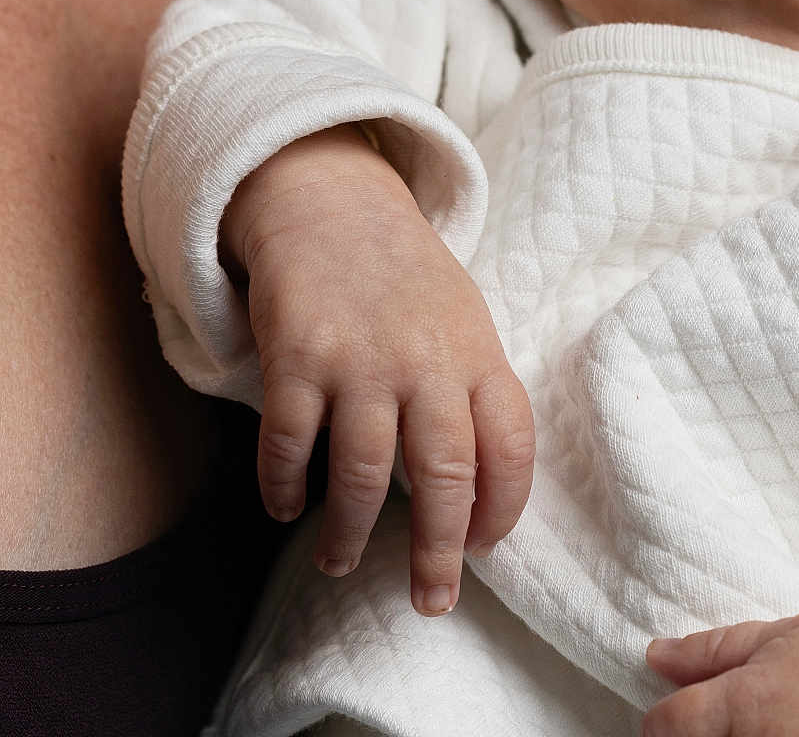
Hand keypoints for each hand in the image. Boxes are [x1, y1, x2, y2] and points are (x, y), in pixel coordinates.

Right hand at [222, 125, 534, 615]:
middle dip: (439, 550)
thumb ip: (474, 389)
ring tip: (339, 562)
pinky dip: (282, 488)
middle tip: (430, 598)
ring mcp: (359, 360)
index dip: (505, 505)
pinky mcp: (296, 358)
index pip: (510, 443)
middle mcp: (425, 361)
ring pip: (361, 475)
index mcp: (477, 352)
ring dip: (348, 533)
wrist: (336, 206)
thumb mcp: (463, 319)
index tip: (488, 546)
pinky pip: (289, 445)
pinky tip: (285, 509)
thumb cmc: (408, 277)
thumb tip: (481, 484)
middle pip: (443, 475)